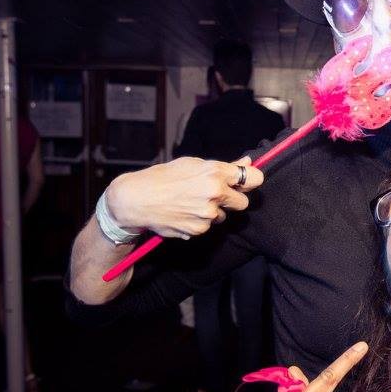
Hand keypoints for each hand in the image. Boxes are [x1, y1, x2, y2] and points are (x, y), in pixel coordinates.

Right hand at [105, 155, 262, 238]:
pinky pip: (208, 226)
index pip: (253, 178)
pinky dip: (199, 221)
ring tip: (191, 202)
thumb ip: (223, 166)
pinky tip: (184, 212)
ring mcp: (208, 214)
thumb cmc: (163, 177)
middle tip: (216, 195)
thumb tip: (246, 161)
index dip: (251, 180)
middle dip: (233, 199)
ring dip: (213, 211)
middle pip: (243, 202)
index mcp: (215, 173)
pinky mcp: (199, 229)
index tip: (246, 182)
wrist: (136, 199)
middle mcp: (215, 194)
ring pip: (223, 216)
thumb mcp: (192, 164)